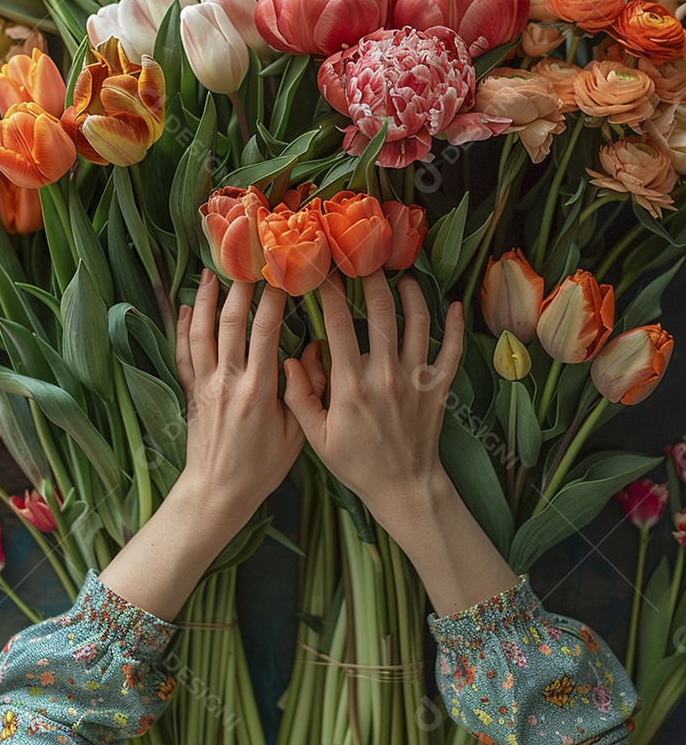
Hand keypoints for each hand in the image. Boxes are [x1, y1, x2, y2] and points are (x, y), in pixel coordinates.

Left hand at [176, 269, 320, 521]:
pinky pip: (184, 354)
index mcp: (259, 391)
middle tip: (248, 259)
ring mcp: (206, 386)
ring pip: (203, 332)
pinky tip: (185, 307)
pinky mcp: (191, 393)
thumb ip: (305, 393)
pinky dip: (183, 328)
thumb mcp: (296, 436)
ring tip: (212, 271)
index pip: (266, 332)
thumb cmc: (261, 469)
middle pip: (232, 323)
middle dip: (241, 288)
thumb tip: (312, 353)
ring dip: (207, 299)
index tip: (282, 274)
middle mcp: (228, 382)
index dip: (273, 299)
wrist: (217, 494)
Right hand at [283, 269, 515, 615]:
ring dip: (411, 293)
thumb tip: (289, 359)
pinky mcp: (438, 387)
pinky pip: (451, 350)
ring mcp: (416, 379)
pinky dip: (455, 325)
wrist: (404, 488)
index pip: (338, 324)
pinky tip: (454, 304)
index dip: (329, 291)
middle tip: (364, 257)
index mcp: (351, 385)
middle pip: (380, 312)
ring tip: (402, 276)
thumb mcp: (316, 437)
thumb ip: (298, 397)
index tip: (322, 270)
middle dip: (371, 278)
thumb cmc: (356, 463)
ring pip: (417, 322)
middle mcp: (385, 375)